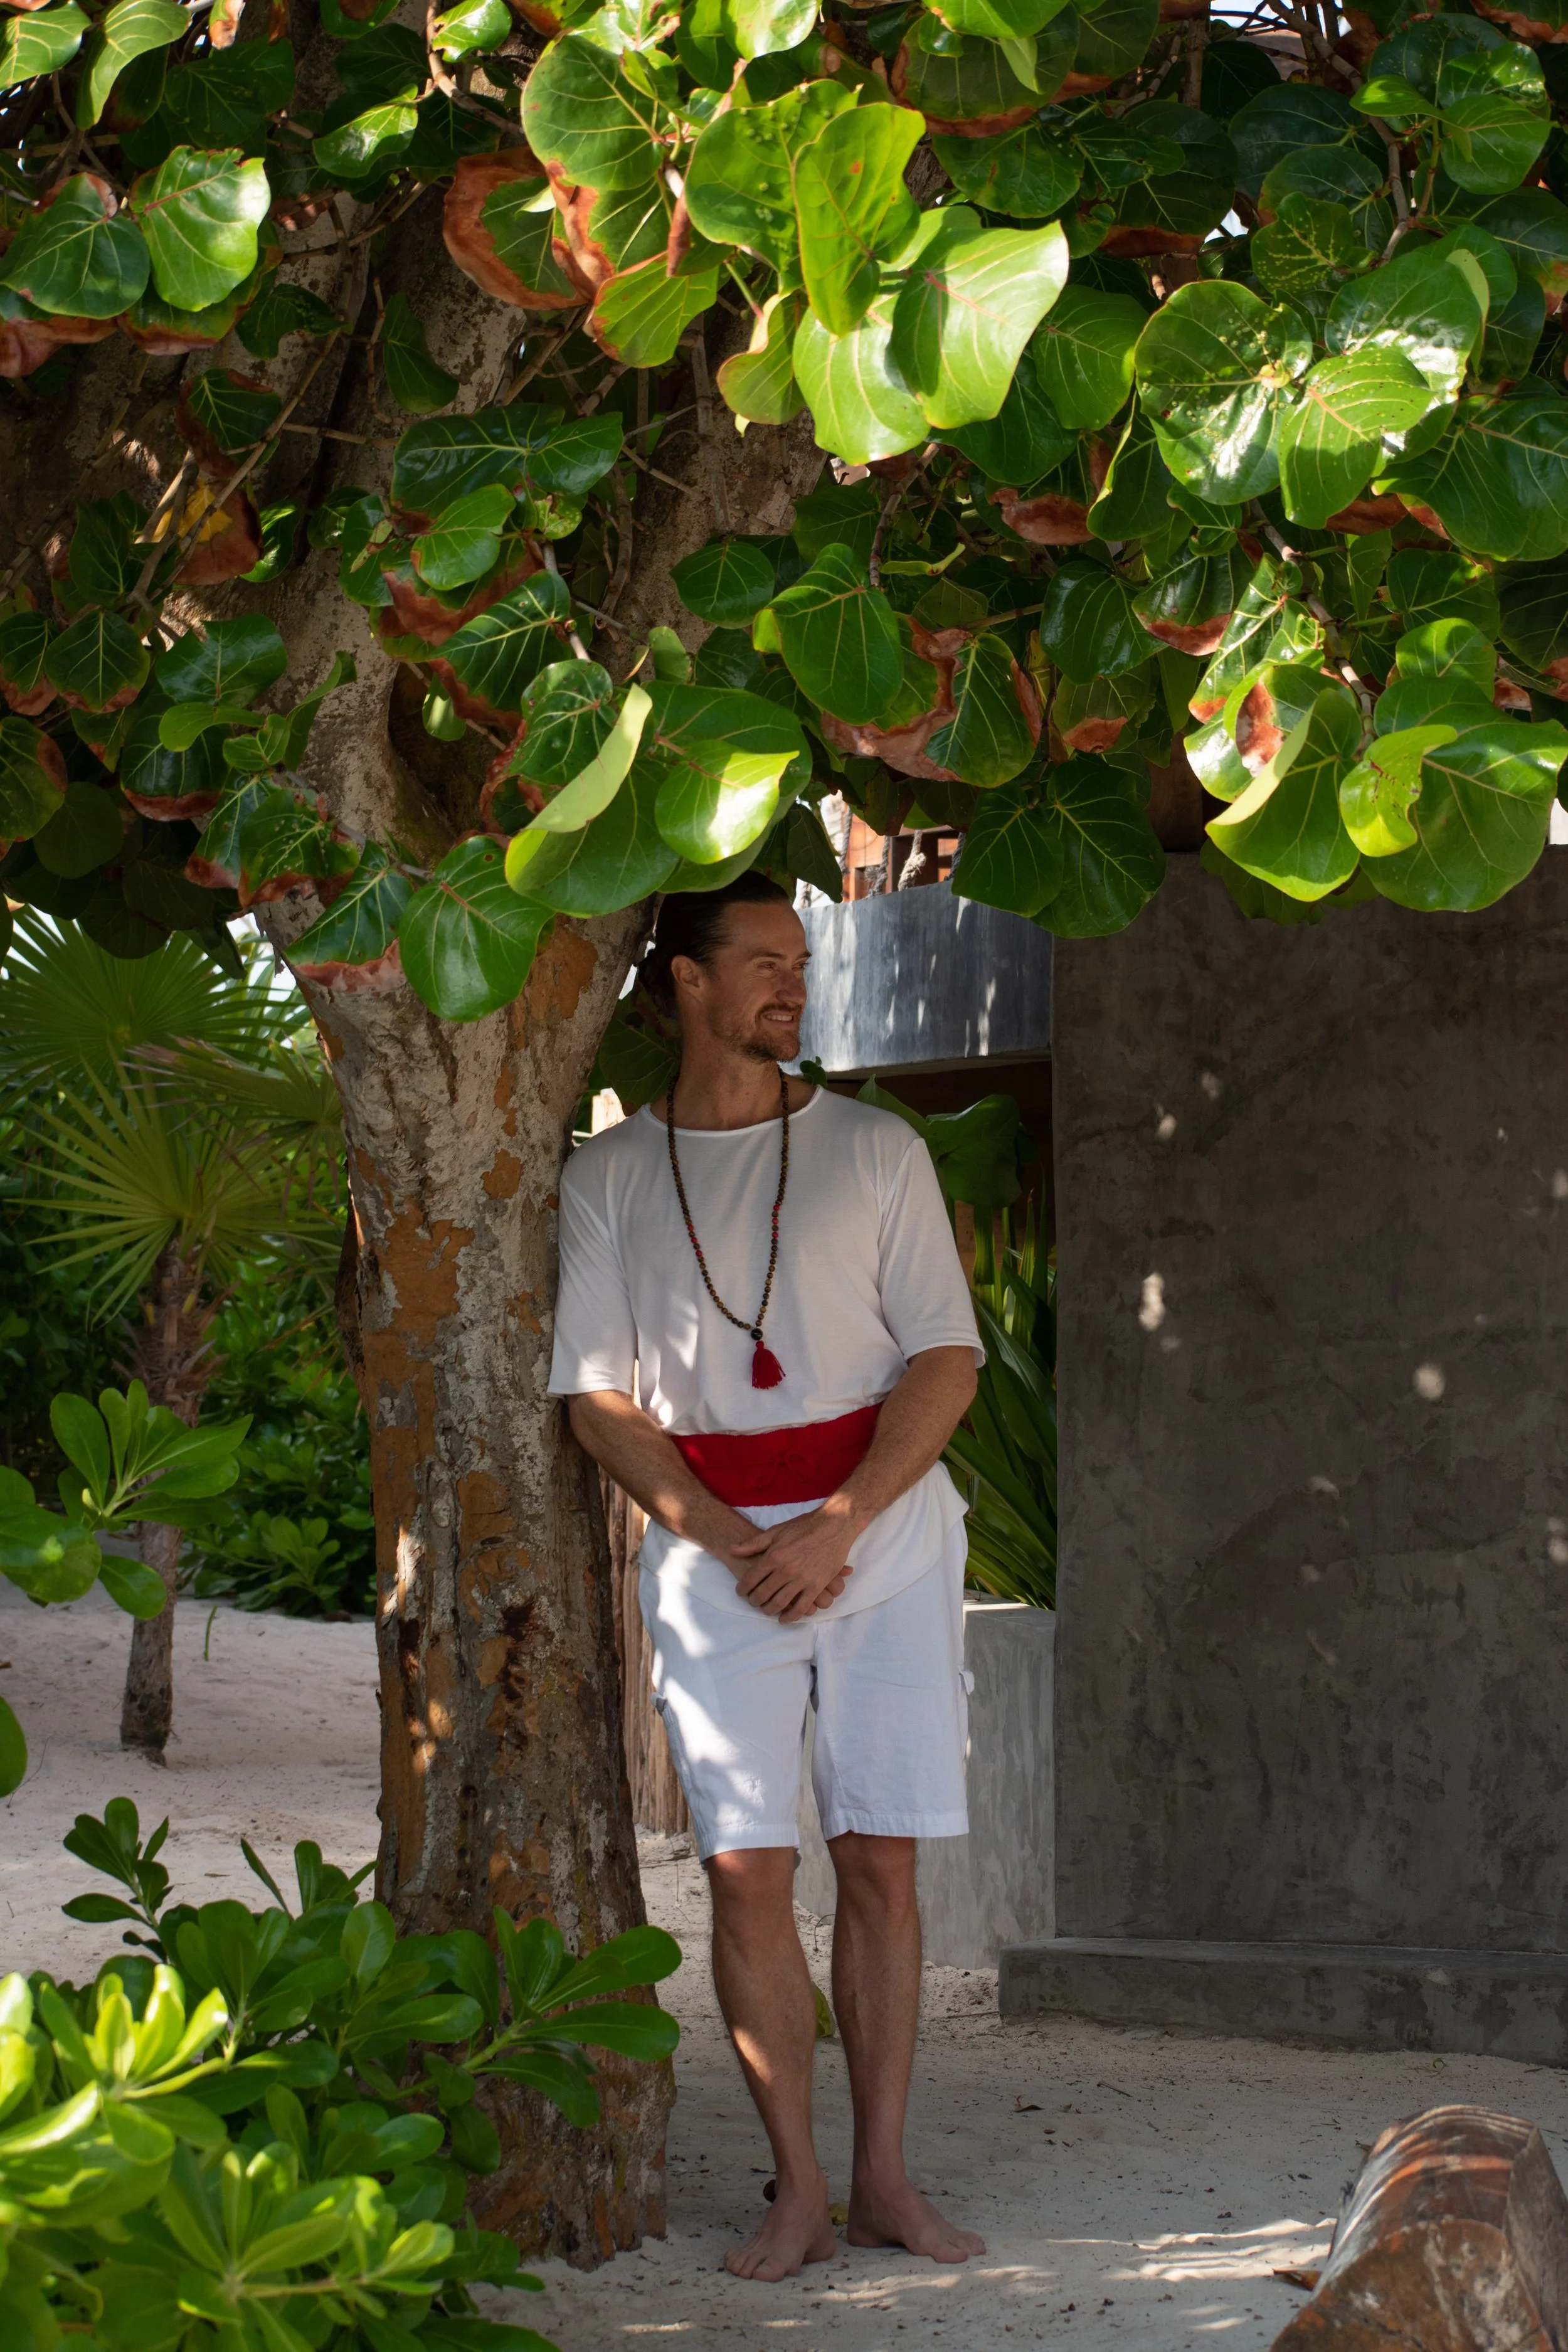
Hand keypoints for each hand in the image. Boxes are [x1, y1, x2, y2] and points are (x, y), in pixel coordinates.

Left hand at [727, 1495, 867, 1623]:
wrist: (834, 1525)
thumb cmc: (804, 1526)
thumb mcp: (776, 1531)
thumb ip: (753, 1544)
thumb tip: (731, 1549)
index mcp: (774, 1555)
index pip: (751, 1578)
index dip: (743, 1588)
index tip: (741, 1591)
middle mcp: (786, 1570)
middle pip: (763, 1593)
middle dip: (754, 1600)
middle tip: (752, 1601)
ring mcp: (802, 1579)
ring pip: (780, 1603)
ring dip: (769, 1610)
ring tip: (766, 1609)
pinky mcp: (817, 1586)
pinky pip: (801, 1608)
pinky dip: (790, 1617)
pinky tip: (784, 1619)